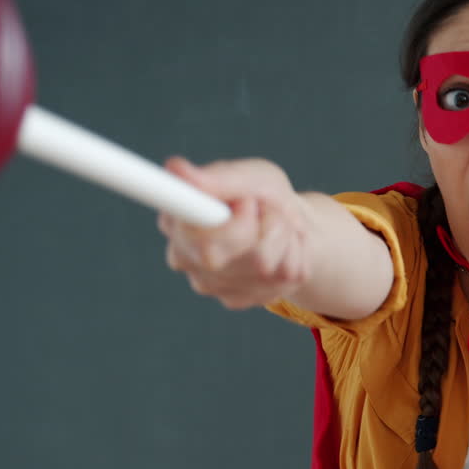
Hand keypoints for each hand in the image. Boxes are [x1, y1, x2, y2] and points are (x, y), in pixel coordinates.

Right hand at [157, 157, 311, 309]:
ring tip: (276, 228)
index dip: (233, 223)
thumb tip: (175, 168)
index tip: (250, 203)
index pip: (197, 234)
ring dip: (285, 240)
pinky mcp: (236, 300)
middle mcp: (183, 257)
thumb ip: (219, 178)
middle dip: (271, 226)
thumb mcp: (252, 176)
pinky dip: (293, 259)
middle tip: (265, 209)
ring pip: (268, 267)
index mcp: (177, 219)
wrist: (288, 225)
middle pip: (240, 254)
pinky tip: (279, 251)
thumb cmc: (262, 194)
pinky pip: (284, 280)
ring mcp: (208, 285)